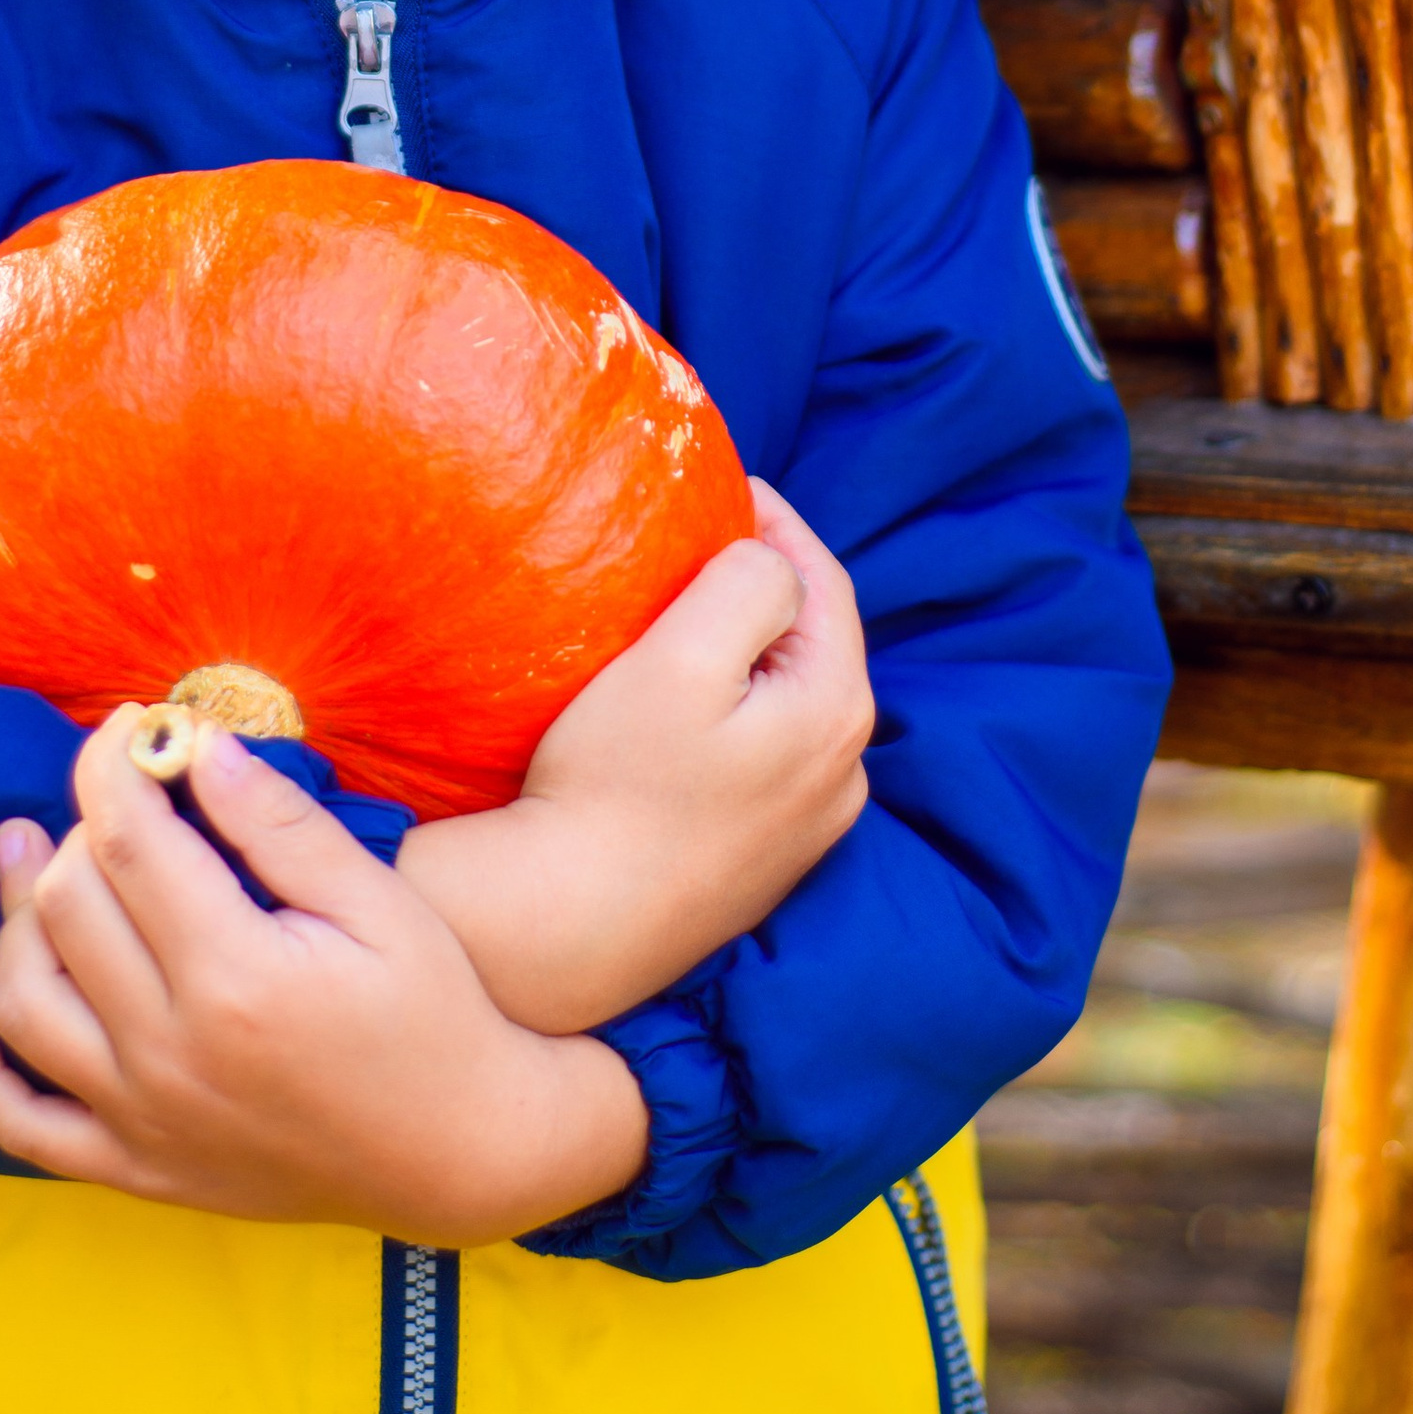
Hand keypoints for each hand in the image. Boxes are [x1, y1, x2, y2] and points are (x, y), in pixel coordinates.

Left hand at [0, 712, 648, 1243]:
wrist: (459, 1153)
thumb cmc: (433, 1011)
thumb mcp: (379, 903)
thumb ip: (279, 825)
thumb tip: (194, 746)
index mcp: (237, 978)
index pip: (130, 841)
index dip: (113, 764)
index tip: (129, 725)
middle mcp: (172, 1053)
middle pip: (70, 908)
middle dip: (77, 825)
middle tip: (112, 790)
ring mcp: (144, 1119)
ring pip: (26, 1001)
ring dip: (11, 919)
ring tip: (22, 854)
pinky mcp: (136, 1167)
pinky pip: (20, 1124)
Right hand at [395, 477, 874, 1036]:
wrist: (568, 928)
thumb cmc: (614, 785)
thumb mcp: (683, 655)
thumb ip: (750, 582)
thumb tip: (771, 560)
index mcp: (838, 711)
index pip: (823, 580)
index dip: (775, 521)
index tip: (720, 485)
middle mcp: (844, 773)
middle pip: (812, 642)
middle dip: (764, 585)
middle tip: (695, 542)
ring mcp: (807, 826)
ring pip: (788, 701)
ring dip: (748, 652)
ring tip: (682, 617)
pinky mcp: (763, 860)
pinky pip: (762, 755)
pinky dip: (733, 713)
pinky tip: (679, 710)